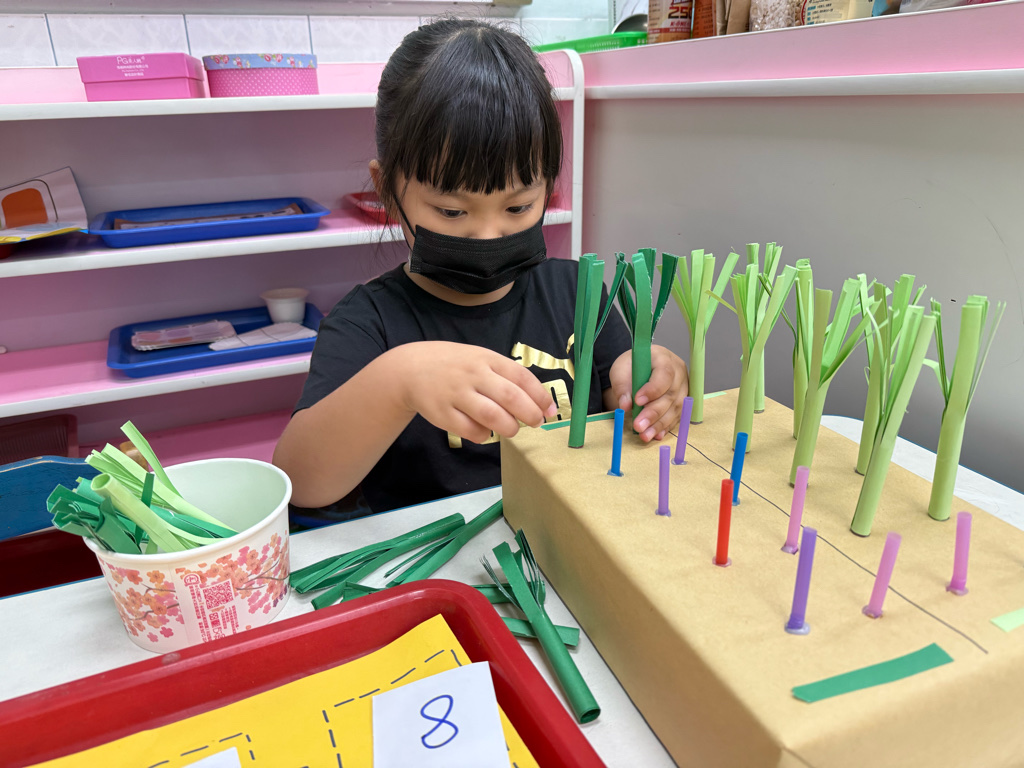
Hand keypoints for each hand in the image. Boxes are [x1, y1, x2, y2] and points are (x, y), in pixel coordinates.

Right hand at [396, 341, 556, 443]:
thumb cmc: (456, 366)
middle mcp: (473, 374)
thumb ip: (506, 376)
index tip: (550, 411)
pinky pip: (470, 431)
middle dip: (530, 414)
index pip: (521, 377)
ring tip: (512, 429)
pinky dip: (483, 435)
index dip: (540, 396)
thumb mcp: (480, 358)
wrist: (411, 368)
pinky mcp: (442, 413)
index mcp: (486, 358)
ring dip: (509, 427)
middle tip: (536, 422)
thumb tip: (538, 401)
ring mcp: (456, 394)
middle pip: (510, 397)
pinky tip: (485, 432)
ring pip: (492, 416)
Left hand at [608, 346, 688, 441]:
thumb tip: (625, 405)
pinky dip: (665, 427)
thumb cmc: (632, 366)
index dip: (653, 389)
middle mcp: (679, 373)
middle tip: (638, 426)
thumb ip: (622, 386)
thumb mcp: (621, 370)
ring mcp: (683, 388)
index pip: (664, 374)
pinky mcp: (682, 401)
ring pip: (675, 409)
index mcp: (664, 358)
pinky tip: (655, 435)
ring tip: (644, 435)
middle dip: (653, 413)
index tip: (637, 401)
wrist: (642, 367)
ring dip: (659, 424)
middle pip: (671, 395)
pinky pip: (677, 416)